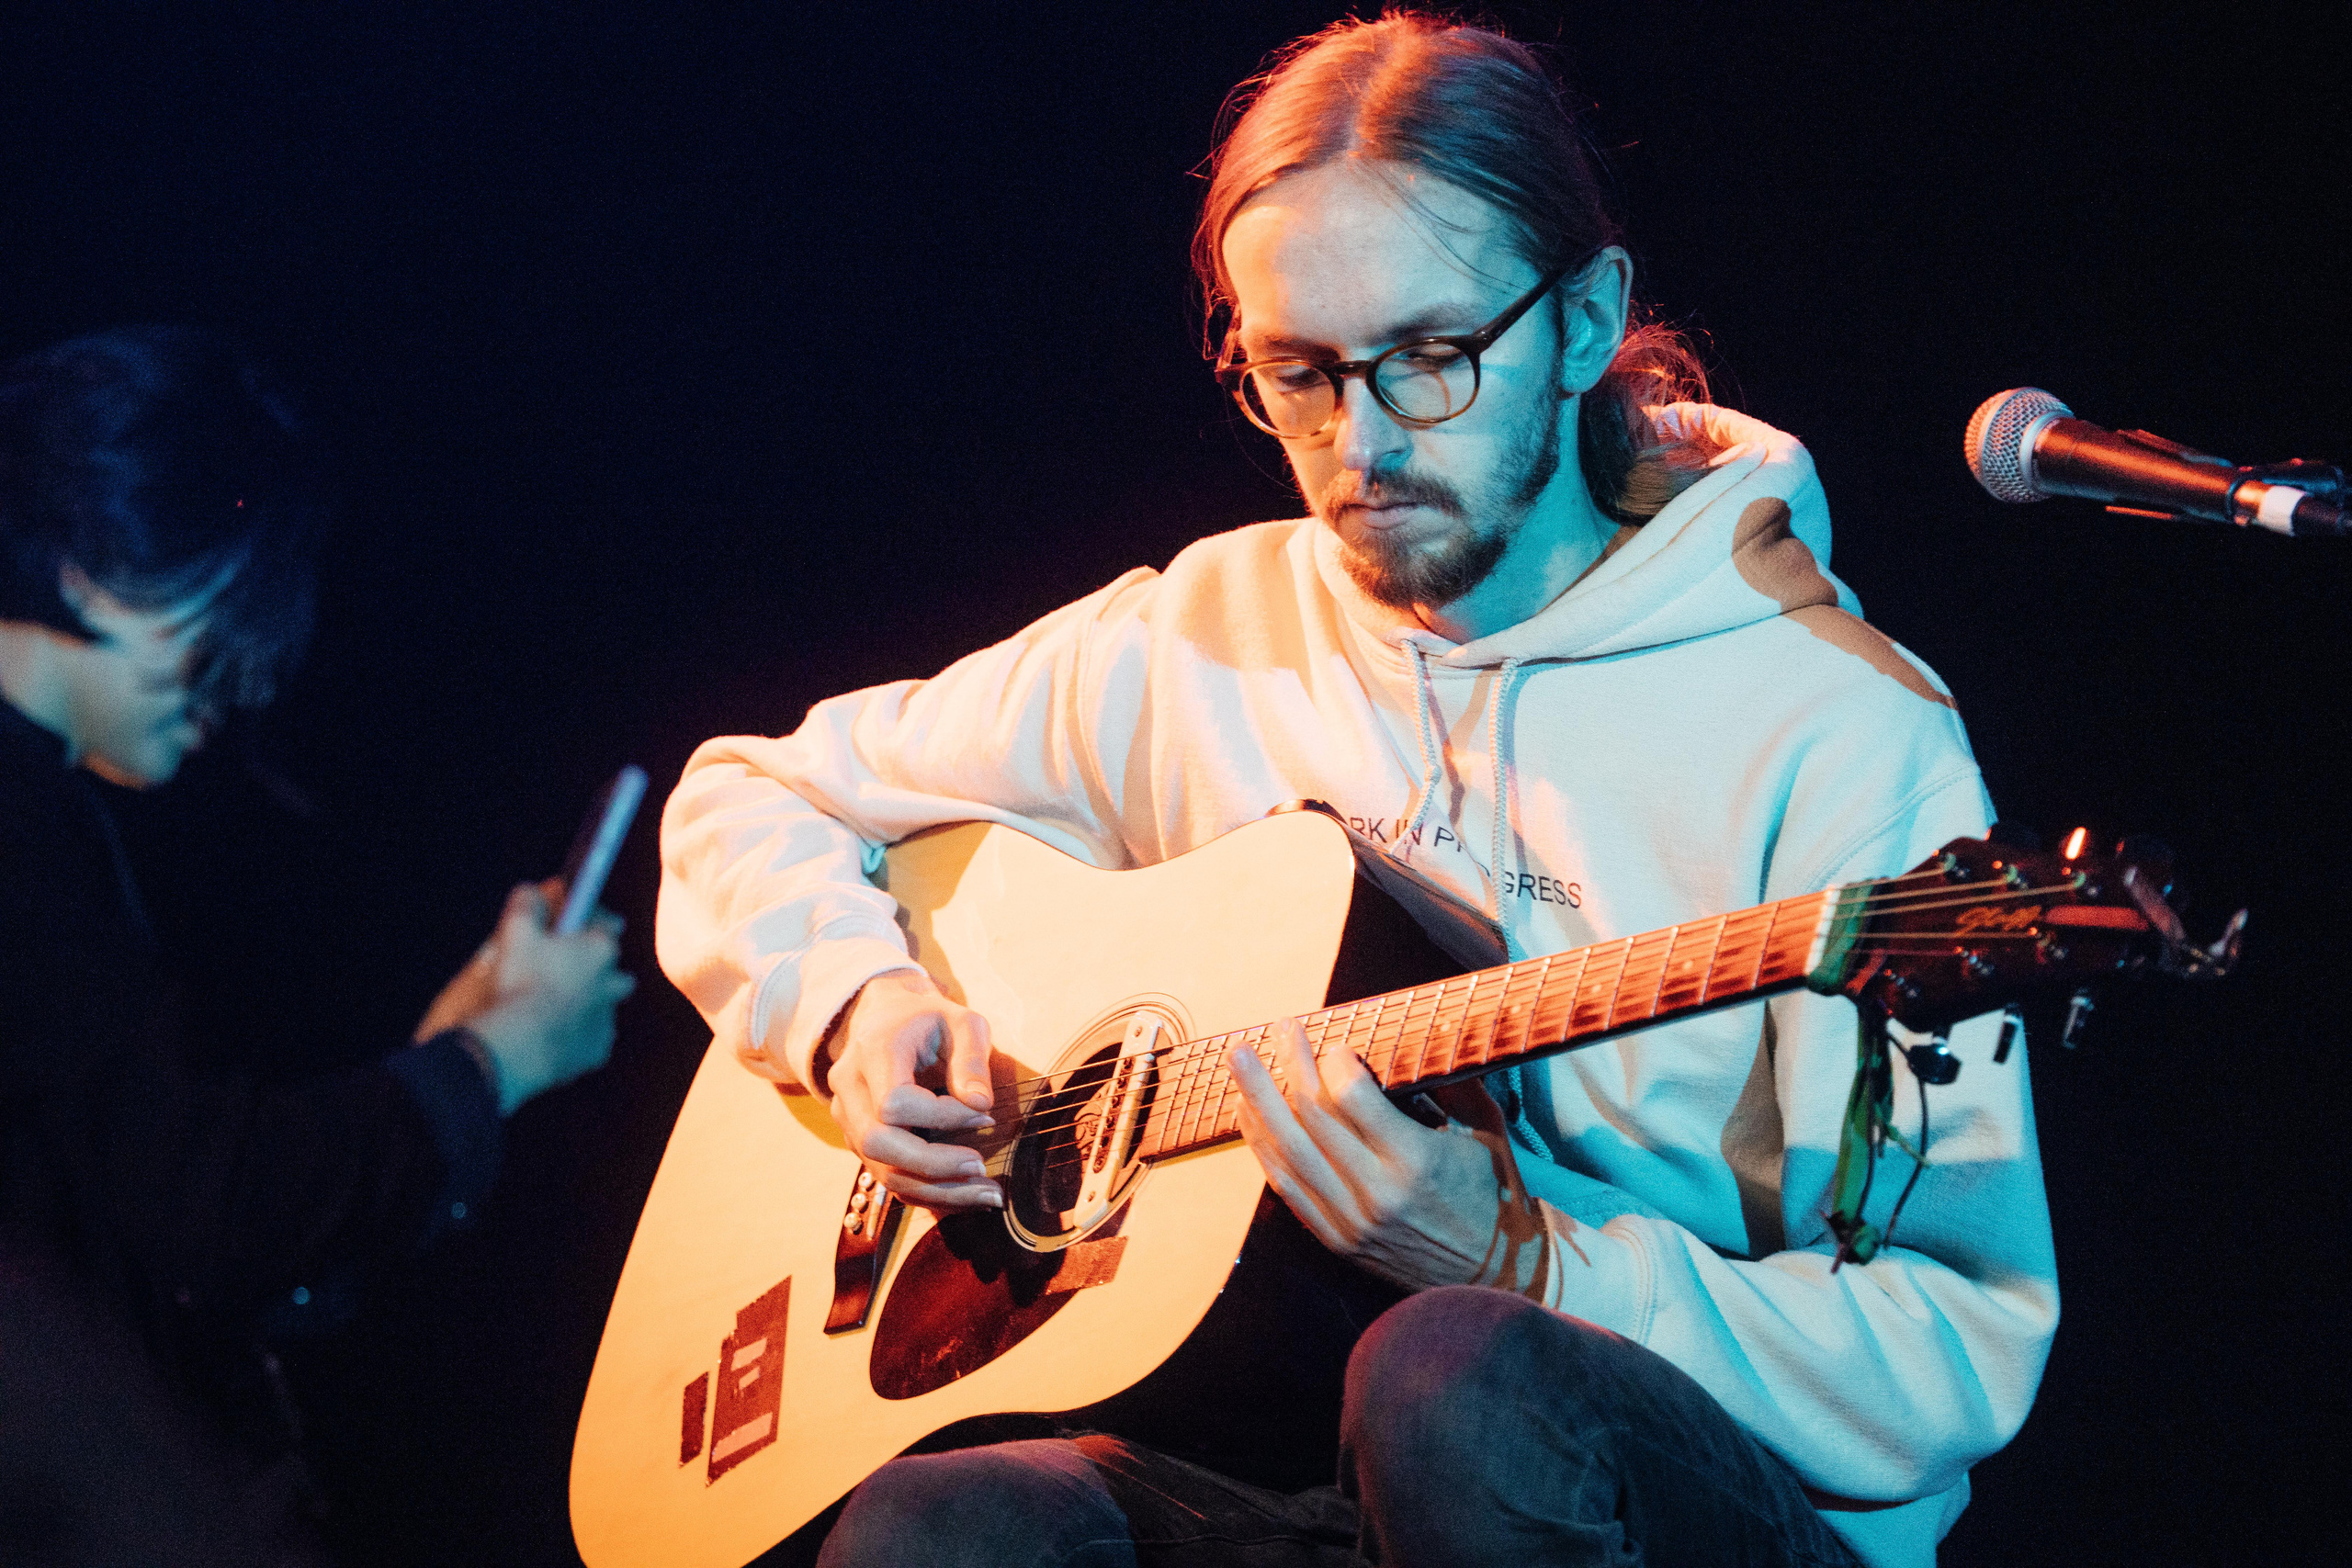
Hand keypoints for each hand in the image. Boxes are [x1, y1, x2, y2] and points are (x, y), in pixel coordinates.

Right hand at [421, 880, 636, 1114]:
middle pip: (613, 968)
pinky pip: (591, 1039)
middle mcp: (614, 982)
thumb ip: (527, 903)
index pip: (609, 923)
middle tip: (563, 971)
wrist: (522, 1042)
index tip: (573, 924)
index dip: (590, 921)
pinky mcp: (597, 1050)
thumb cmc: (521, 981)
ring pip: (603, 1005)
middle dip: (595, 967)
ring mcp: (607, 1018)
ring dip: (585, 1003)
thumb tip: (530, 889)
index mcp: (601, 948)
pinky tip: (552, 1035)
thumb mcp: (516, 931)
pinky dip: (576, 1037)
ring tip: (552, 1007)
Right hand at [819, 969, 1000, 1211]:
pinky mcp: (858, 1140)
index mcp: (873, 1051)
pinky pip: (887, 1177)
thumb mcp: (962, 1023)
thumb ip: (972, 1059)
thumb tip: (980, 1105)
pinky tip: (966, 1194)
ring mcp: (848, 1118)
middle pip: (878, 1143)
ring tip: (987, 1194)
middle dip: (934, 1164)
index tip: (987, 1116)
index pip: (895, 1102)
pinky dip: (928, 1192)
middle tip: (982, 1169)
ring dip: (936, 1189)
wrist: (887, 1019)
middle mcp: (849, 1087)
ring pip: (882, 1170)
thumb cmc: (931, 1021)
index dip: (943, 1117)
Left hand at [1230, 1017, 1548, 1294]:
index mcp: (1415, 1159)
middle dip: (1289, 1065)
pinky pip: (1288, 1188)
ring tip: (1240, 1063)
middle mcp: (1377, 1190)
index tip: (1334, 1044)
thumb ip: (1450, 1085)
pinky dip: (1263, 1149)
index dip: (1334, 1061)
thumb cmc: (1494, 1193)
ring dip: (1258, 1101)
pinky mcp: (1337, 1240)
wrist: (1496, 1275)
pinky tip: (1248, 1115)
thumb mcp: (1484, 1132)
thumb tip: (1422, 1035)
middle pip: (1312, 1116)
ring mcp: (1351, 1220)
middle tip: (1277, 1029)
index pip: (1352, 1096)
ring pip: (1289, 1151)